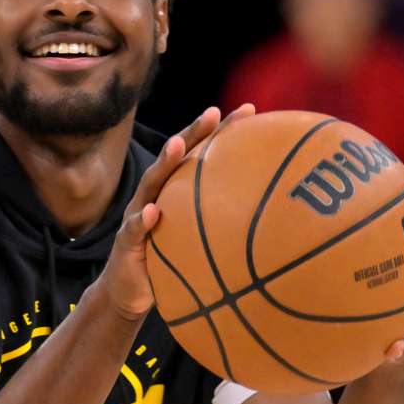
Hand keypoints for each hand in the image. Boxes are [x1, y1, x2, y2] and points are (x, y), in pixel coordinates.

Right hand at [97, 103, 256, 320]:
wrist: (130, 292)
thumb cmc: (171, 262)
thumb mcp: (201, 241)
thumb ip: (225, 227)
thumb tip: (276, 222)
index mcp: (176, 190)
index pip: (200, 154)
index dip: (221, 131)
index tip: (248, 111)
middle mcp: (156, 194)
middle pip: (175, 157)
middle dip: (193, 132)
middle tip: (213, 112)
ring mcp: (137, 214)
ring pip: (151, 183)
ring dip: (165, 163)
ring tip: (179, 146)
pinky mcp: (126, 241)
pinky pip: (133, 228)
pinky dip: (140, 219)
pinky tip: (150, 212)